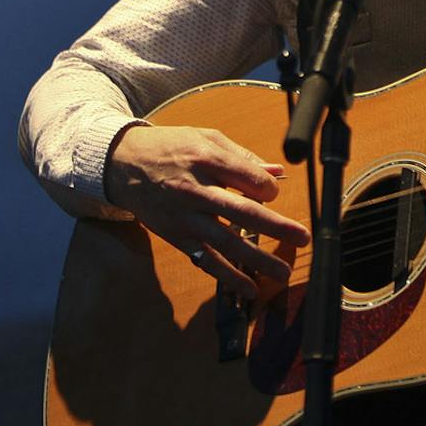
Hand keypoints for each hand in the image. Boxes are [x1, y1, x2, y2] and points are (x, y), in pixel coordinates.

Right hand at [105, 124, 309, 299]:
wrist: (123, 164)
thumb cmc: (170, 147)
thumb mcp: (206, 138)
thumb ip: (242, 156)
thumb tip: (276, 172)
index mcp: (206, 160)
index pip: (248, 178)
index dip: (269, 188)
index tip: (273, 192)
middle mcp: (195, 190)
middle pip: (241, 212)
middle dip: (275, 227)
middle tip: (303, 237)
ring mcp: (185, 217)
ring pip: (225, 242)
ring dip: (256, 260)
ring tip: (282, 272)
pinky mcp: (177, 236)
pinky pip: (204, 260)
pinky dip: (227, 275)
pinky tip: (248, 287)